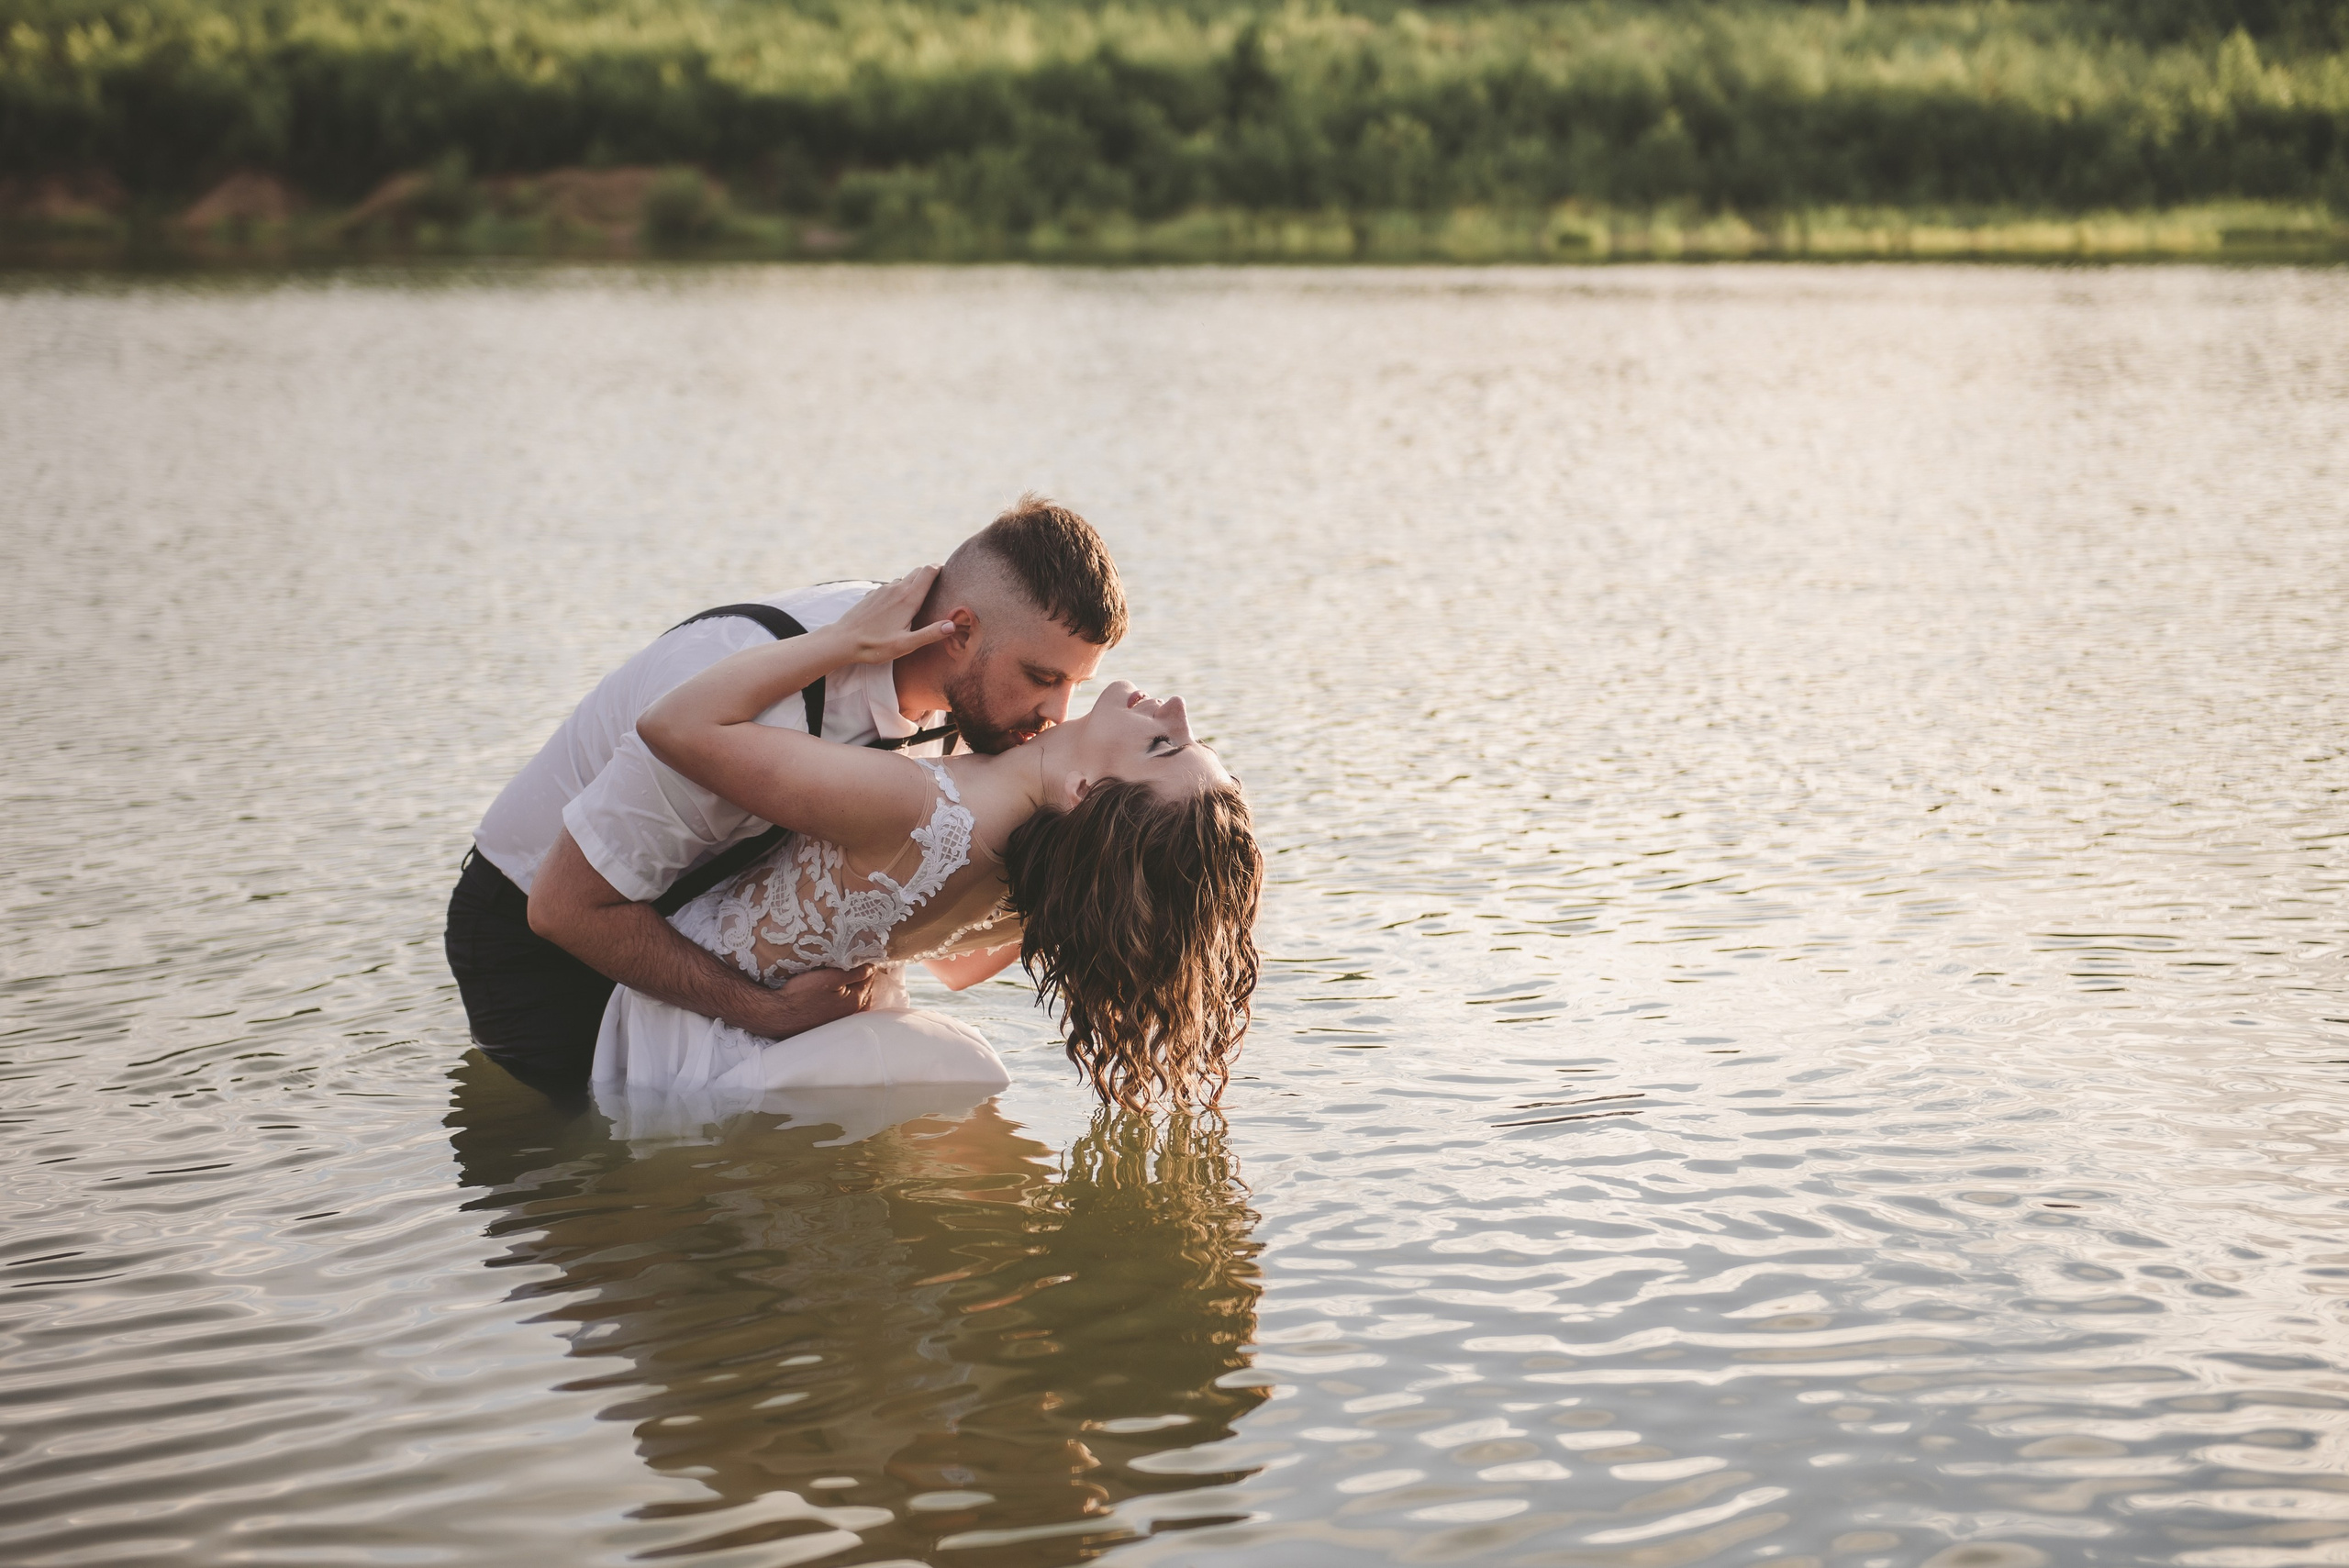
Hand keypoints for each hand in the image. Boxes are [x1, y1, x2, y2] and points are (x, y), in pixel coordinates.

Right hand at [741, 963, 879, 1038]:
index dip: (865, 963)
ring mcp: (840, 1017)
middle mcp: (852, 1012)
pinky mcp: (829, 1019)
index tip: (859, 951)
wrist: (779, 1014)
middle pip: (863, 987)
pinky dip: (842, 993)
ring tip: (842, 969)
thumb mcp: (830, 978)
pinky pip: (842, 1003)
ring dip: (851, 983)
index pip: (869, 977)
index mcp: (856, 1000)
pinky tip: (833, 986)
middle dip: (860, 973)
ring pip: (853, 995)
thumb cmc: (802, 994)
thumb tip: (873, 967)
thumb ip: (855, 973)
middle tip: (851, 958)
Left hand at [830, 568, 954, 665]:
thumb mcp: (906, 645)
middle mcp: (896, 588)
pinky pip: (891, 586)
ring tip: (921, 596)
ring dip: (915, 582)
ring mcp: (882, 590)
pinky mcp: (873, 594)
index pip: (929, 572)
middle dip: (930, 573)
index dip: (940, 568)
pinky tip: (898, 605)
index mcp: (908, 599)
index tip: (950, 573)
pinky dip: (900, 589)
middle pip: (918, 571)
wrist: (843, 641)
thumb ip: (930, 634)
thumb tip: (952, 625)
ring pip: (904, 578)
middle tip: (941, 584)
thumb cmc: (875, 645)